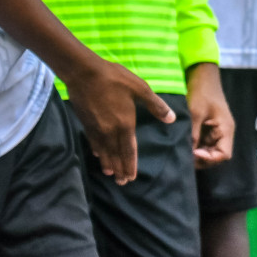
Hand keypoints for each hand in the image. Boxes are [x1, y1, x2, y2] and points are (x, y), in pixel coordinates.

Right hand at [62, 57, 173, 185]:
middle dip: (119, 169)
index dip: (130, 164)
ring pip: (103, 151)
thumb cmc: (116, 79)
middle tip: (122, 182)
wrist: (85, 73)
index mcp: (125, 124)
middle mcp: (110, 130)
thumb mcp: (141, 89)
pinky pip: (93, 142)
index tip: (131, 177)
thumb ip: (156, 106)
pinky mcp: (86, 123)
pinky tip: (98, 155)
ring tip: (111, 174)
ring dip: (108, 163)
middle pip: (115, 154)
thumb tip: (171, 119)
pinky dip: (97, 151)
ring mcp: (96, 128)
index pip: (128, 150)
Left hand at [186, 63, 234, 168]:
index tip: (194, 152)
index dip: (209, 158)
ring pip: (208, 151)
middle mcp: (223, 133)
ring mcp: (215, 132)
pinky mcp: (207, 129)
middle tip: (184, 154)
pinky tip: (183, 144)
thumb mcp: (196, 113)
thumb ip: (193, 134)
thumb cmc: (202, 92)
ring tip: (182, 149)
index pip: (223, 155)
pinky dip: (194, 147)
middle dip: (201, 158)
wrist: (202, 77)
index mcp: (225, 129)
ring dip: (196, 154)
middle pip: (215, 156)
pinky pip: (202, 144)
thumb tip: (187, 153)